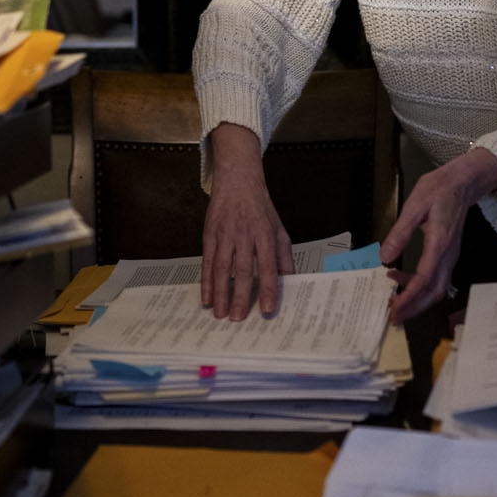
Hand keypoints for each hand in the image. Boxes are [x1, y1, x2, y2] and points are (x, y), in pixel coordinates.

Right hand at [201, 122, 294, 319]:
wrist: (237, 178)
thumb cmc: (260, 206)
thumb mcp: (279, 228)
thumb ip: (284, 256)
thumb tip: (290, 282)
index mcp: (265, 234)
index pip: (268, 266)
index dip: (269, 288)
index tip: (267, 310)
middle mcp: (244, 234)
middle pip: (242, 270)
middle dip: (241, 296)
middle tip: (239, 318)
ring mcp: (225, 233)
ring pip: (221, 268)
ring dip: (220, 293)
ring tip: (220, 314)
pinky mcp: (209, 233)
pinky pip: (206, 260)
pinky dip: (205, 280)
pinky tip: (206, 297)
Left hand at [379, 145, 496, 323]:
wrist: (463, 182)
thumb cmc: (439, 190)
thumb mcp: (414, 206)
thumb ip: (399, 233)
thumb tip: (383, 257)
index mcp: (439, 243)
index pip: (424, 279)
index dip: (409, 298)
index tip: (395, 310)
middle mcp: (448, 254)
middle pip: (434, 292)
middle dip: (414, 308)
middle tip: (394, 318)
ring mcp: (450, 256)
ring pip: (436, 288)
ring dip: (416, 299)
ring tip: (394, 302)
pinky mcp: (447, 254)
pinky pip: (435, 277)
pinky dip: (419, 285)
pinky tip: (398, 277)